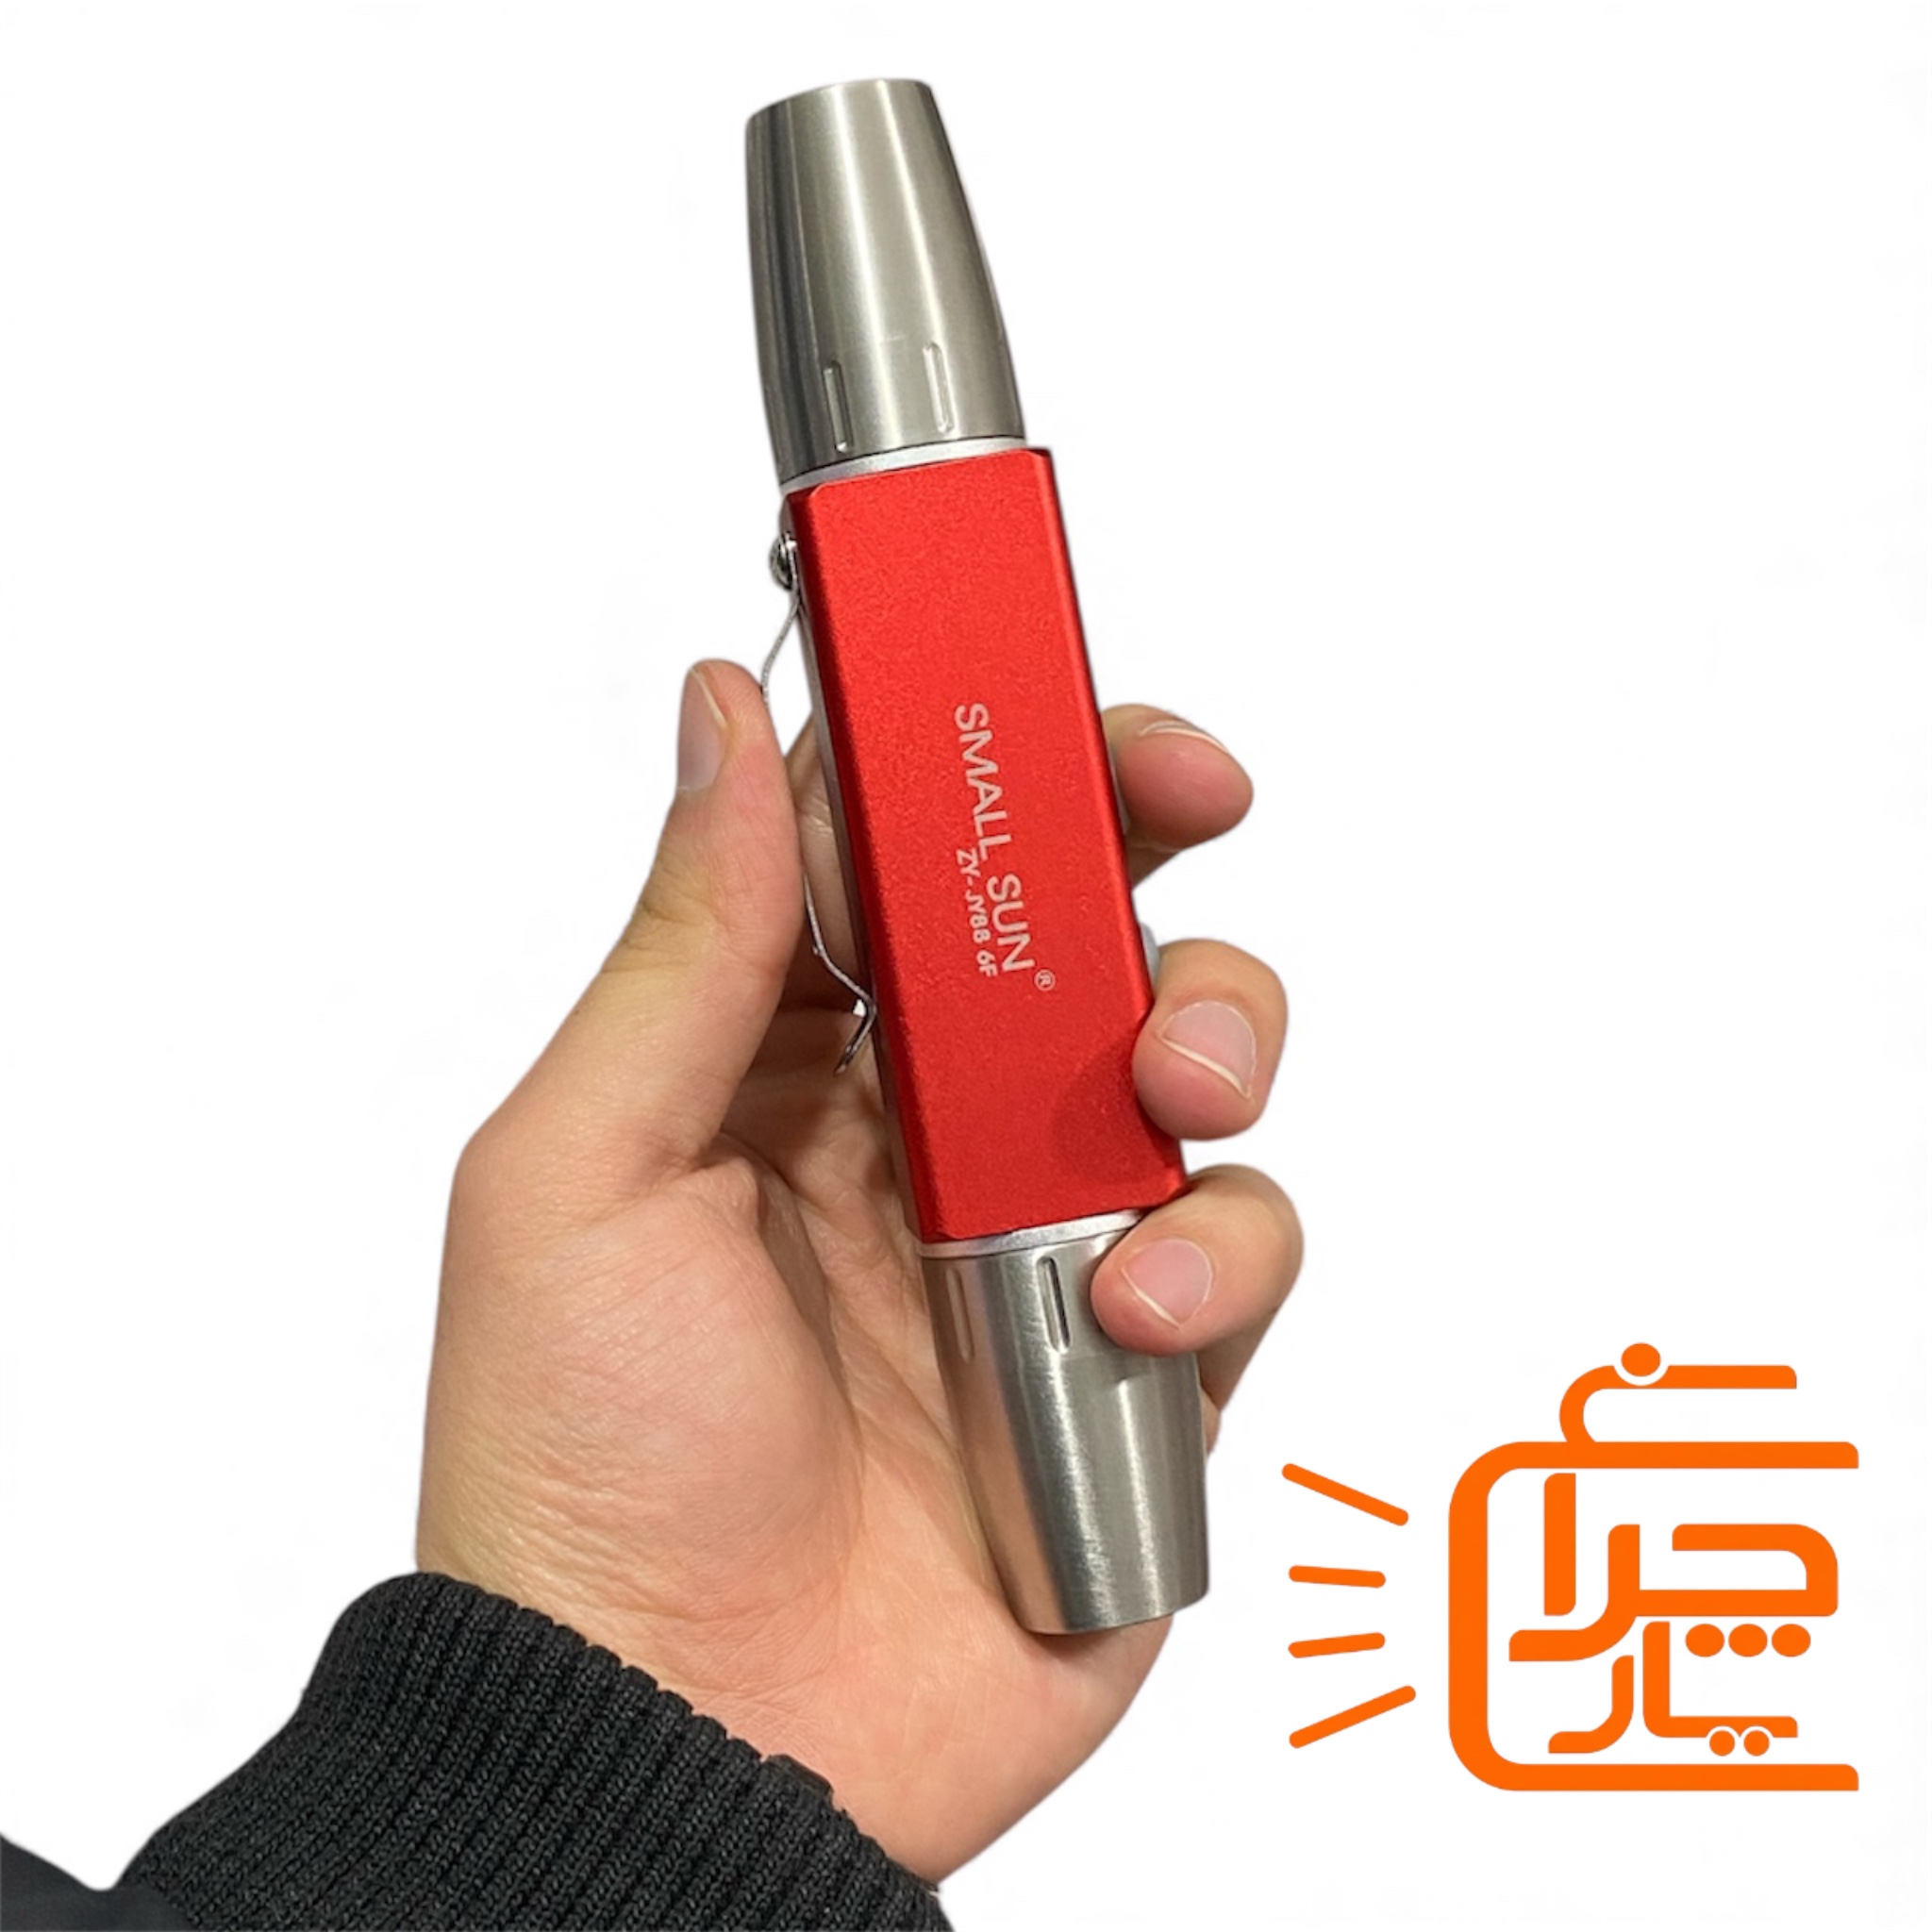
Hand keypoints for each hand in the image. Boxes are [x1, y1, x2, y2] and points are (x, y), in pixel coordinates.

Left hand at [417, 662, 1300, 1880]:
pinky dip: (1218, 1255)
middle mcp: (925, 1130)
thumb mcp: (583, 1171)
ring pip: (1194, 1061)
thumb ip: (692, 944)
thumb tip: (724, 719)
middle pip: (1076, 923)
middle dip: (1147, 842)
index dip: (987, 748)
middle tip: (1188, 799)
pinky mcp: (1141, 1361)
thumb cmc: (585, 1466)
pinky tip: (1129, 1314)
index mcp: (786, 1058)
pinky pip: (1242, 1249)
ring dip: (1216, 1029)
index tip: (1053, 689)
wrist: (682, 1736)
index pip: (907, 850)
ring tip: (1164, 1089)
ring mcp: (1041, 1241)